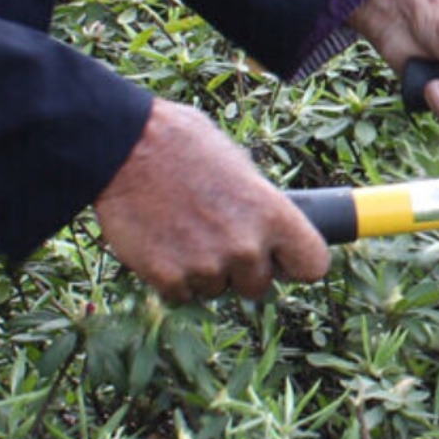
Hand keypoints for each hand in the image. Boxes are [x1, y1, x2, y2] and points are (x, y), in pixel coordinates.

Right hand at [95, 98, 328, 302]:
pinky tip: (162, 242)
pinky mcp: (168, 279)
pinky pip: (182, 294)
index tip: (283, 259)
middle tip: (217, 237)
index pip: (313, 265)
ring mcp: (207, 266)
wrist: (125, 148)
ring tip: (184, 229)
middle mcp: (246, 247)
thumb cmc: (184, 145)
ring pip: (216, 289)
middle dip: (242, 269)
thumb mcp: (240, 165)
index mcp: (274, 215)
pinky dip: (173, 276)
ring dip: (204, 270)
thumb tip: (268, 227)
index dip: (296, 263)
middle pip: (259, 285)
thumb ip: (259, 204)